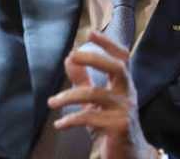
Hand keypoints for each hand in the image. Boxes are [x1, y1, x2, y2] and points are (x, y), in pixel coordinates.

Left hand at [47, 31, 158, 158]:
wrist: (128, 155)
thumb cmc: (110, 123)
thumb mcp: (95, 101)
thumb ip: (83, 80)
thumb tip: (68, 58)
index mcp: (123, 84)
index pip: (122, 57)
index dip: (108, 44)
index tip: (91, 32)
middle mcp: (128, 93)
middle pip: (117, 67)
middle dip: (94, 58)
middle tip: (72, 56)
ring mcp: (125, 110)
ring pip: (95, 94)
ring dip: (69, 97)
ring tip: (51, 103)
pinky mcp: (119, 127)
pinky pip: (90, 118)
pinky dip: (71, 119)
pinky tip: (59, 124)